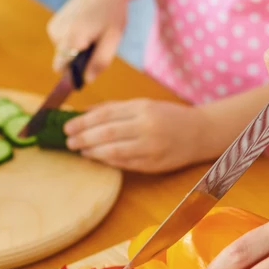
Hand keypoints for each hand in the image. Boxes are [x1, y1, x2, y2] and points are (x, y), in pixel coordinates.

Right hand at [46, 0, 130, 79]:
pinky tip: (83, 27)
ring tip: (91, 33)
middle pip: (64, 62)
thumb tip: (87, 80)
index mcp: (71, 37)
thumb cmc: (111, 14)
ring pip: (63, 53)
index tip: (87, 69)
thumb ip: (100, 61)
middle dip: (78, 60)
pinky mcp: (52, 25)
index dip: (74, 73)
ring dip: (77, 49)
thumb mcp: (113, 39)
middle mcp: (57, 33)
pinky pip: (61, 44)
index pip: (62, 68)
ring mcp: (52, 28)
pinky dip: (72, 41)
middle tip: (95, 44)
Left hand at [64, 100, 212, 172]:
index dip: (83, 121)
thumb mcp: (143, 104)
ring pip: (113, 151)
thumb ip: (115, 108)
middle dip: (83, 137)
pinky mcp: (153, 164)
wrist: (201, 132)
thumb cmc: (168, 116)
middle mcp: (146, 126)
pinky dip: (108, 161)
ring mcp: (150, 147)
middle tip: (68, 141)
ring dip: (93, 151)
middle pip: (106, 133)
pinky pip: (124, 164)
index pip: (105, 114)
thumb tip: (84, 112)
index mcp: (142, 108)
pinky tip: (97, 158)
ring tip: (80, 150)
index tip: (68, 126)